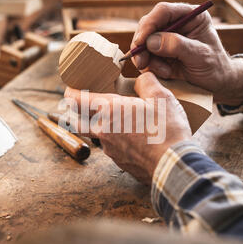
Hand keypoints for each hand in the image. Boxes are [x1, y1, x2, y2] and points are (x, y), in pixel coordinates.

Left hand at [64, 72, 190, 183]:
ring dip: (98, 128)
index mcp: (109, 110)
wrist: (173, 164)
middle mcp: (103, 130)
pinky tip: (131, 137)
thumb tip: (142, 78)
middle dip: (74, 114)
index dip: (70, 93)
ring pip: (95, 136)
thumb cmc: (167, 130)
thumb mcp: (161, 97)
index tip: (69, 89)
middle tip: (78, 107)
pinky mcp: (120, 162)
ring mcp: (110, 149)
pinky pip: (112, 148)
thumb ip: (147, 82)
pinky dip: (115, 140)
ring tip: (112, 120)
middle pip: (76, 122)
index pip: (77, 100)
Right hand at [131, 2, 242, 105]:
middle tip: (141, 62)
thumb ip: (178, 46)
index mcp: (190, 16)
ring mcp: (165, 39)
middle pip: (148, 25)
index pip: (163, 11)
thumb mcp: (201, 56)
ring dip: (146, 58)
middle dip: (142, 44)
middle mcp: (175, 24)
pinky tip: (166, 74)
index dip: (149, 24)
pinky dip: (150, 67)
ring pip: (143, 43)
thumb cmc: (215, 67)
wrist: (216, 84)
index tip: (141, 41)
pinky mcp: (159, 54)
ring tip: (164, 72)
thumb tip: (152, 41)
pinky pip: (145, 57)